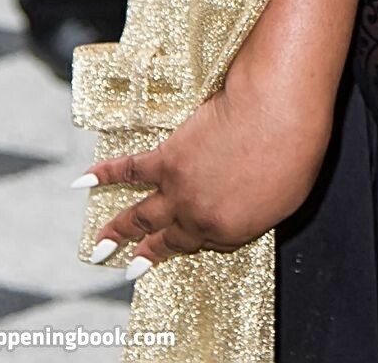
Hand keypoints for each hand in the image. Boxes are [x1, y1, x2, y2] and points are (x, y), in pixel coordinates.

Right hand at [77, 68, 331, 275]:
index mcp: (231, 231)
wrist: (278, 109)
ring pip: (140, 215)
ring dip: (116, 232)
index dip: (204, 237)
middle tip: (126, 268)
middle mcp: (199, 216)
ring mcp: (180, 188)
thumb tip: (245, 209)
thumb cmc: (295, 149)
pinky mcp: (168, 157)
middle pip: (168, 239)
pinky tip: (82, 181)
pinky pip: (130, 170)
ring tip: (97, 246)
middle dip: (146, 254)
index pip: (209, 243)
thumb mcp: (287, 197)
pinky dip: (105, 174)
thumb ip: (258, 211)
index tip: (195, 239)